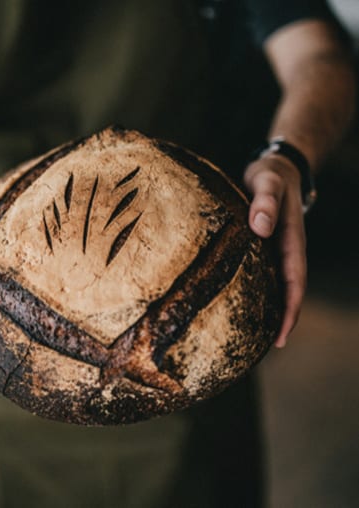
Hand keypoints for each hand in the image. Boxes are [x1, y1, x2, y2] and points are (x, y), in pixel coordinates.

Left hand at [244, 155, 306, 347]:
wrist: (276, 168)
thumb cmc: (272, 176)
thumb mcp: (268, 183)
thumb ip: (265, 202)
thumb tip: (260, 229)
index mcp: (292, 241)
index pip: (294, 283)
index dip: (290, 311)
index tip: (281, 337)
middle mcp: (284, 250)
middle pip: (285, 291)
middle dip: (280, 319)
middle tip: (265, 349)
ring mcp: (274, 249)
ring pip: (273, 284)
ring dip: (268, 308)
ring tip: (251, 335)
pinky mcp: (261, 245)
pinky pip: (261, 272)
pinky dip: (256, 288)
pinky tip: (239, 300)